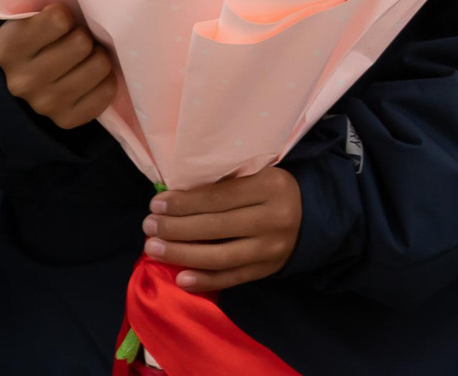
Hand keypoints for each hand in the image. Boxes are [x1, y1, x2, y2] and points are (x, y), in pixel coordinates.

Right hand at [0, 5, 117, 128]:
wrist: (28, 77)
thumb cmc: (39, 36)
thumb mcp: (32, 15)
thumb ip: (51, 7)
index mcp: (7, 49)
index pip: (59, 19)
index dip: (66, 15)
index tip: (60, 20)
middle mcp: (20, 81)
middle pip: (81, 43)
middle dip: (84, 35)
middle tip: (77, 38)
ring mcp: (43, 105)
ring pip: (99, 65)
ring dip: (98, 56)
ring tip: (85, 56)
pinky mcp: (66, 120)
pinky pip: (106, 92)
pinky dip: (105, 80)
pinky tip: (91, 76)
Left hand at [144, 166, 301, 292]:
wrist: (309, 216)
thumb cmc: (270, 191)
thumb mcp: (256, 176)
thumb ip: (223, 185)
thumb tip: (173, 199)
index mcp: (271, 186)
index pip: (219, 197)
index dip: (184, 203)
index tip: (156, 204)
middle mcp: (274, 218)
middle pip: (215, 227)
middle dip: (175, 228)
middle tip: (148, 226)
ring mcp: (271, 248)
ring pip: (220, 256)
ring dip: (181, 254)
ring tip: (153, 248)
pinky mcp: (267, 270)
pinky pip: (231, 278)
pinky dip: (204, 281)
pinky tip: (180, 278)